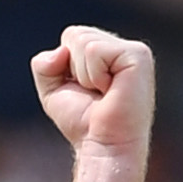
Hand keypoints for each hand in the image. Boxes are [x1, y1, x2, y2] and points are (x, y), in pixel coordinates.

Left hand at [32, 24, 154, 163]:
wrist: (103, 147)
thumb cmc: (84, 124)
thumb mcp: (53, 91)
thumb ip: (44, 65)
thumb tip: (59, 52)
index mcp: (108, 52)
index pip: (71, 35)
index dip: (66, 66)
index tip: (85, 91)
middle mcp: (122, 48)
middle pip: (75, 34)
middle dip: (73, 69)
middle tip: (95, 94)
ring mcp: (134, 50)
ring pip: (83, 41)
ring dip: (84, 75)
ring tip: (104, 93)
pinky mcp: (138, 55)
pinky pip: (95, 50)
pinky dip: (94, 74)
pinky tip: (111, 90)